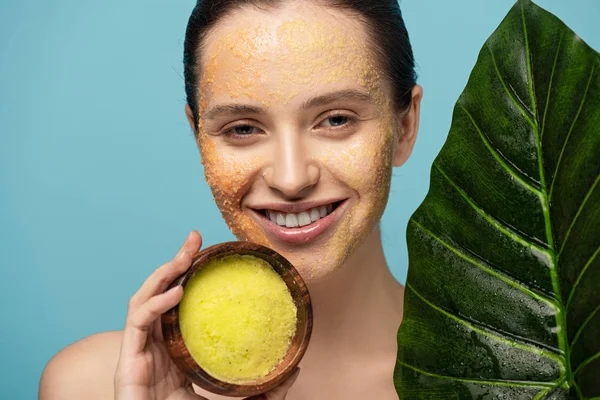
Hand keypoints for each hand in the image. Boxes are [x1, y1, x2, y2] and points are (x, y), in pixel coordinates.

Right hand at [113, 230, 300, 399]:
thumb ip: (262, 390)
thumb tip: (295, 371)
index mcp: (174, 348)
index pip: (180, 302)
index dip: (192, 275)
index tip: (211, 252)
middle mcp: (155, 344)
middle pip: (160, 292)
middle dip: (175, 261)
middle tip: (194, 239)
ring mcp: (138, 352)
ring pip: (143, 299)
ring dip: (162, 273)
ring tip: (183, 257)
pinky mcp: (127, 362)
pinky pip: (137, 322)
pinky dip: (155, 303)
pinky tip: (176, 292)